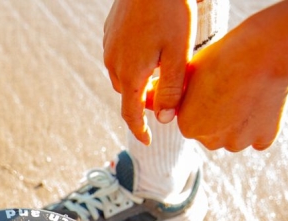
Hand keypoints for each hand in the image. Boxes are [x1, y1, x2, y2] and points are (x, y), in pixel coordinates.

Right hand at [103, 0, 197, 144]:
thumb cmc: (170, 10)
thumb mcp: (179, 52)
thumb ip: (172, 89)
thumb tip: (165, 120)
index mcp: (131, 75)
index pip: (131, 114)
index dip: (140, 130)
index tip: (148, 140)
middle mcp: (114, 65)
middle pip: (128, 95)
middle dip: (143, 101)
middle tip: (166, 95)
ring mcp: (109, 48)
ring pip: (123, 76)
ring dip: (138, 80)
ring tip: (160, 69)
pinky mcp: (109, 32)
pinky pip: (119, 57)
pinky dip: (133, 62)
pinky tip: (150, 47)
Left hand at [176, 22, 287, 151]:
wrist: (265, 52)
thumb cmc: (223, 57)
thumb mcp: (186, 74)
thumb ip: (165, 94)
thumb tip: (143, 100)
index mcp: (188, 128)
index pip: (193, 119)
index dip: (203, 101)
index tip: (215, 85)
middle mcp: (210, 142)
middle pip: (213, 132)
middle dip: (219, 117)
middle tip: (231, 89)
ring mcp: (238, 144)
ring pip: (235, 136)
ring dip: (239, 123)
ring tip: (248, 93)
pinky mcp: (263, 140)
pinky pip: (259, 137)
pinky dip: (261, 125)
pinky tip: (263, 103)